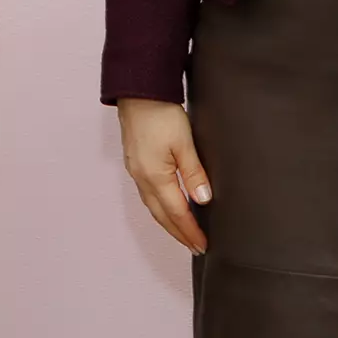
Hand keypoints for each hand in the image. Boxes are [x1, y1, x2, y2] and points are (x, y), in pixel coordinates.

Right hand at [117, 98, 211, 254]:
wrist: (137, 91)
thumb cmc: (161, 112)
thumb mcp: (184, 142)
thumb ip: (194, 173)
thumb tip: (203, 200)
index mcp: (155, 177)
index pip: (177, 213)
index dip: (191, 231)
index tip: (203, 245)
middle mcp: (142, 178)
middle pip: (162, 215)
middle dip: (179, 233)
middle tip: (195, 246)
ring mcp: (136, 171)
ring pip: (153, 206)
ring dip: (168, 222)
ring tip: (183, 232)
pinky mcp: (135, 162)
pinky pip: (148, 194)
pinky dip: (160, 207)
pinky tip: (167, 206)